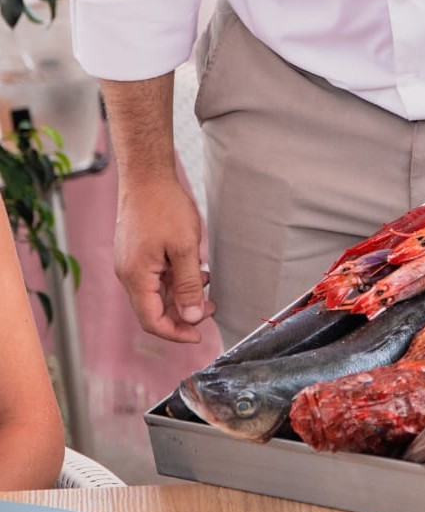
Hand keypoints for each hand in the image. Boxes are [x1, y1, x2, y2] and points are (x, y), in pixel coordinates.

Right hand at [115, 175, 214, 342]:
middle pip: (153, 309)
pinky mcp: (135, 254)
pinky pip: (154, 277)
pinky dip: (174, 279)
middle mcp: (128, 274)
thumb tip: (192, 317)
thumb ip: (188, 286)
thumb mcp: (185, 248)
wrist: (146, 176)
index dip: (176, 333)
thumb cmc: (163, 206)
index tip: (198, 334)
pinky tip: (192, 268)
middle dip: (182, 313)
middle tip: (208, 307)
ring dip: (180, 294)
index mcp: (136, 277)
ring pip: (156, 292)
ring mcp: (130, 263)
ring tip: (205, 282)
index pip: (152, 321)